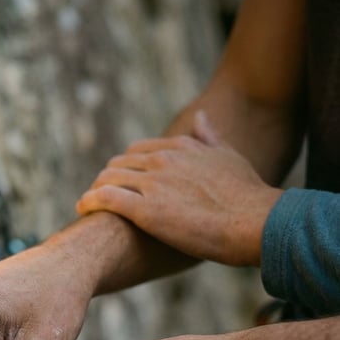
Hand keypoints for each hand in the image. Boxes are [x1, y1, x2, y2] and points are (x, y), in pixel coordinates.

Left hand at [76, 111, 283, 265]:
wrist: (257, 222)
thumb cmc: (248, 196)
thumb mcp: (230, 157)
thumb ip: (210, 137)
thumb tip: (200, 116)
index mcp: (180, 147)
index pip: (138, 151)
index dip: (124, 167)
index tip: (120, 181)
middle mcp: (162, 159)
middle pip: (118, 164)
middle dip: (106, 180)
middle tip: (100, 196)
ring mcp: (152, 183)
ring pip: (107, 179)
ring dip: (94, 191)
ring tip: (88, 205)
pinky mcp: (145, 209)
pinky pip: (105, 198)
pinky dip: (89, 202)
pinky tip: (82, 209)